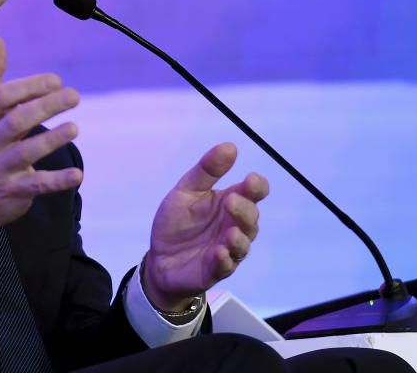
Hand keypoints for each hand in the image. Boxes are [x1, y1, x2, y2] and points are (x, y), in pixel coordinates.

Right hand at [0, 36, 82, 263]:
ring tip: (74, 127)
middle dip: (45, 106)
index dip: (29, 87)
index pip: (3, 98)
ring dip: (51, 139)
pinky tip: (77, 174)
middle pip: (16, 121)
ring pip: (26, 152)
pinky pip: (36, 185)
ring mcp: (0, 169)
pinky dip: (57, 181)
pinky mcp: (13, 192)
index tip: (55, 80)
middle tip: (73, 95)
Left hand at [143, 142, 268, 311]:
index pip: (254, 193)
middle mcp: (234, 226)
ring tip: (231, 232)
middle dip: (244, 210)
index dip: (257, 186)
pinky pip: (224, 266)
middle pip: (251, 218)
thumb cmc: (178, 222)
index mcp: (231, 203)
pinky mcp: (214, 270)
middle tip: (231, 201)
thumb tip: (230, 146)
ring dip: (238, 238)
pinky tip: (219, 252)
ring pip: (242, 244)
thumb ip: (207, 170)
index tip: (251, 180)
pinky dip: (223, 260)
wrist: (159, 257)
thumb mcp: (186, 190)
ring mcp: (227, 250)